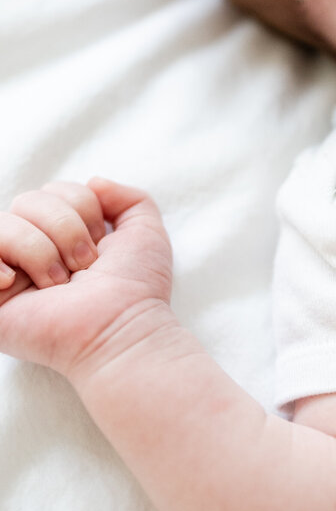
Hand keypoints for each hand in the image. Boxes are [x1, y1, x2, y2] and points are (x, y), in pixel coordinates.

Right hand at [0, 178, 173, 380]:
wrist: (121, 330)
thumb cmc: (137, 287)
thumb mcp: (145, 230)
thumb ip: (128, 197)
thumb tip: (93, 181)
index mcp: (62, 236)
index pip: (53, 190)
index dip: (81, 206)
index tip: (101, 244)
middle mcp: (32, 251)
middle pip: (28, 200)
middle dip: (64, 226)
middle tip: (84, 265)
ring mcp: (9, 274)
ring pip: (3, 223)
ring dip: (40, 249)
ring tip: (59, 282)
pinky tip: (16, 283)